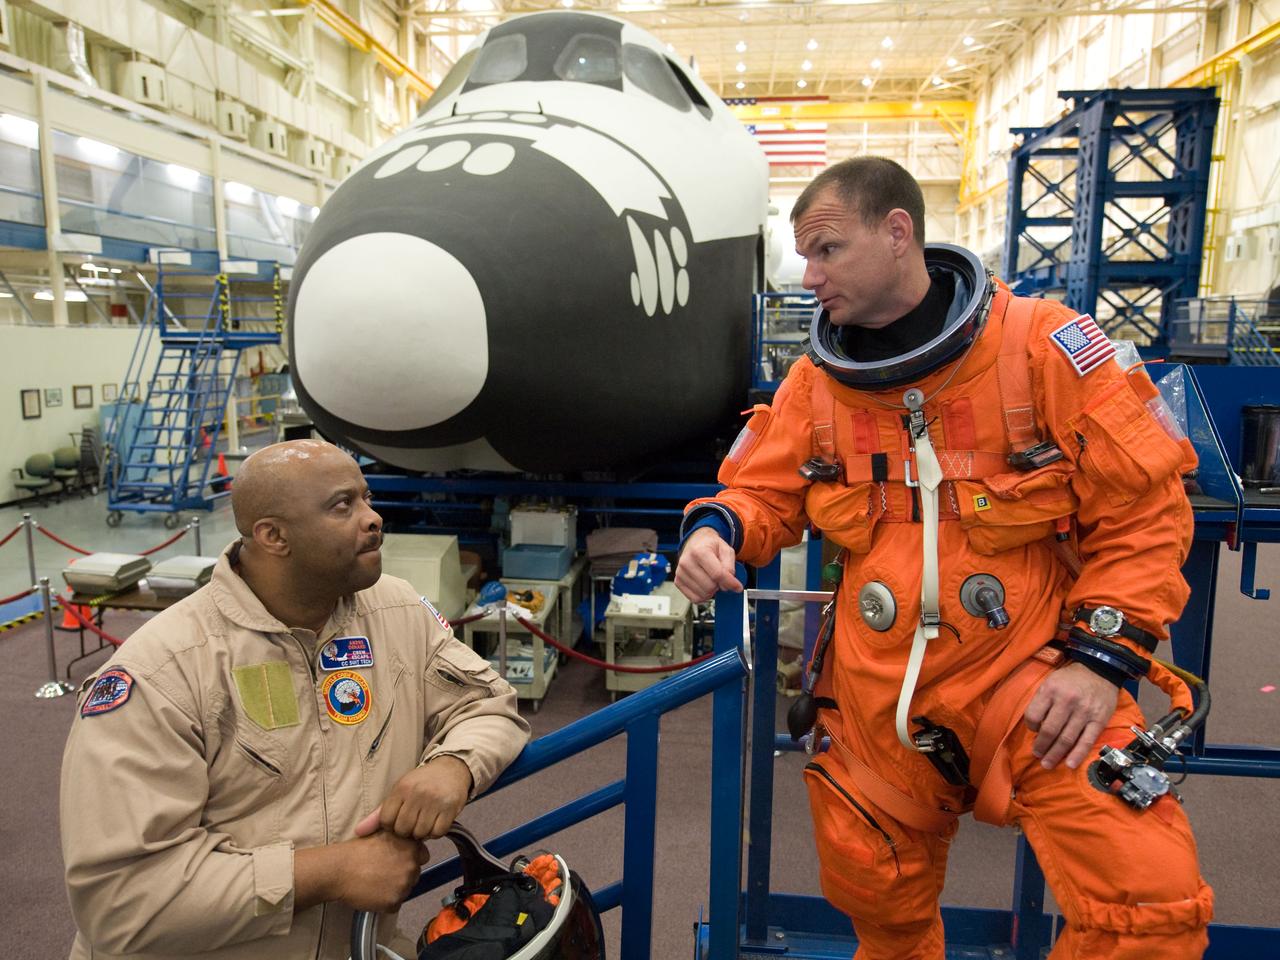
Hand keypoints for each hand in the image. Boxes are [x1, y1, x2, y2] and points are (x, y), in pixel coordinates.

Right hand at [295, 831, 428, 913]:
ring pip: (405, 890)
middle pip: (414, 874)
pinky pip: (394, 905)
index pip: (423, 856)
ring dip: (394, 889)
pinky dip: (385, 902)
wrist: (338, 870)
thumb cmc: (357, 851)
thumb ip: (402, 838)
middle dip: (402, 874)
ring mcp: (403, 886)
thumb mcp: (383, 833)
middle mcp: (411, 866)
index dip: (409, 858)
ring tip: (375, 882)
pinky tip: (372, 893)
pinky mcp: (393, 902)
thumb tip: (415, 842)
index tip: (396, 860)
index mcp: (411, 848)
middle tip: (381, 872)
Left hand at [355, 755, 471, 840]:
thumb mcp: (399, 792)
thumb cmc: (421, 783)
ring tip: (424, 822)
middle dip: (406, 831)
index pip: (386, 820)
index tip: (398, 820)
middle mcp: (417, 794)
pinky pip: (437, 833)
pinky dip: (435, 832)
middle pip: (402, 829)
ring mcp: (434, 801)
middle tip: (412, 823)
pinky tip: (435, 823)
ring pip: (420, 833)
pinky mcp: (450, 808)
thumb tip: (358, 832)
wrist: (451, 769)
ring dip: (421, 833)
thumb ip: (379, 814)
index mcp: (401, 788)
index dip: (390, 825)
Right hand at [674, 527, 742, 601]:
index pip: (717, 574)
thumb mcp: (726, 550)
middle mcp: (686, 562)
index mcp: (699, 551)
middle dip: (719, 585)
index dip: (730, 583)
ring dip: (712, 591)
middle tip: (720, 578)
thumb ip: (730, 567)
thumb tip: (730, 585)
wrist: (696, 543)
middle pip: (710, 586)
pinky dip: (703, 596)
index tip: (737, 586)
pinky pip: (694, 599)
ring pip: (703, 594)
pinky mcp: (678, 582)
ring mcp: (680, 573)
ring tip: (712, 580)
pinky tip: (705, 586)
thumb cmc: (711, 546)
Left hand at [1023, 662, 1120, 769]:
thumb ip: (1042, 701)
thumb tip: (1036, 726)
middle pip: (1050, 730)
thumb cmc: (1070, 679)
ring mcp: (1084, 712)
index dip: (1030, 727)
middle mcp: (1067, 701)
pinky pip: (1087, 741)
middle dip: (1041, 746)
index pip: (1033, 715)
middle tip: (1037, 755)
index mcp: (1050, 690)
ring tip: (1047, 764)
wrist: (1100, 670)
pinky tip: (1070, 764)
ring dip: (1055, 754)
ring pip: (1066, 739)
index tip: (1033, 732)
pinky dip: (1078, 755)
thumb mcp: (1050, 682)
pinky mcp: (1099, 720)